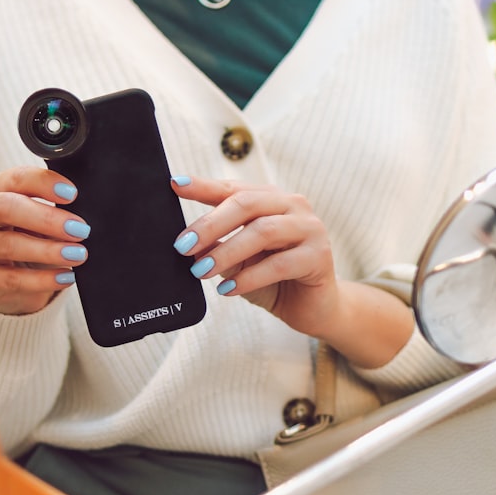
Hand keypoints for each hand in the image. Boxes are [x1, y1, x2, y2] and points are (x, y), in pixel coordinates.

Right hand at [0, 166, 89, 314]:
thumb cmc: (21, 236)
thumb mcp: (33, 216)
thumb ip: (49, 208)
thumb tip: (81, 217)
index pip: (15, 178)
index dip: (44, 183)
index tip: (72, 194)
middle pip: (6, 208)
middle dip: (47, 219)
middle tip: (80, 229)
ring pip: (9, 245)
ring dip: (49, 250)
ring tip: (77, 254)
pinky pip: (12, 279)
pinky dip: (43, 279)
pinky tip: (65, 276)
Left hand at [171, 176, 338, 337]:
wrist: (312, 308)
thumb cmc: (274, 280)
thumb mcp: (238, 261)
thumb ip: (217, 246)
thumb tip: (187, 243)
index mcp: (271, 199)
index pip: (233, 188)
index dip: (204, 186)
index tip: (176, 185)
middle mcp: (293, 205)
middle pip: (247, 204)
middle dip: (211, 224)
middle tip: (183, 246)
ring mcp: (309, 228)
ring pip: (263, 231)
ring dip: (227, 251)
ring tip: (201, 270)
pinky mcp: (319, 256)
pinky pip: (279, 264)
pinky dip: (249, 277)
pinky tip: (228, 289)